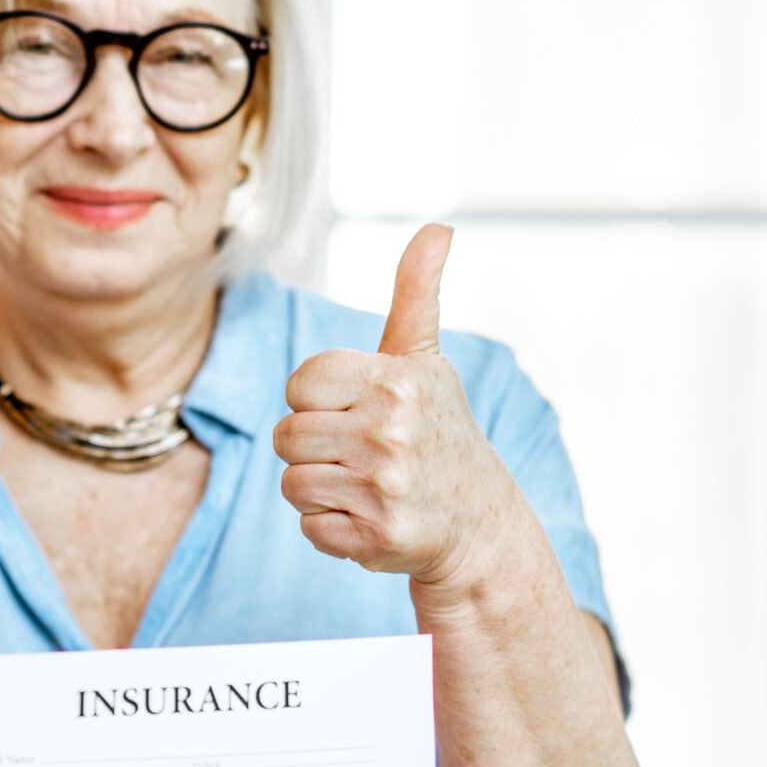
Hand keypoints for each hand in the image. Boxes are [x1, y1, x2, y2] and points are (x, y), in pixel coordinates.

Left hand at [274, 224, 525, 594]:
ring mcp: (384, 487)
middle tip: (360, 455)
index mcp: (395, 380)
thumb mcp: (427, 361)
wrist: (480, 526)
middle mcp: (391, 431)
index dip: (317, 401)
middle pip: (286, 436)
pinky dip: (331, 529)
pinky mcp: (376, 538)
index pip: (300, 384)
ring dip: (320, 489)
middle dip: (313, 448)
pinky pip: (310, 527)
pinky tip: (369, 518)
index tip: (355, 411)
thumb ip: (417, 293)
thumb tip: (437, 227)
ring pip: (292, 482)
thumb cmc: (439, 433)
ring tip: (364, 486)